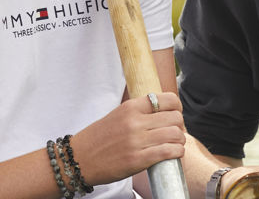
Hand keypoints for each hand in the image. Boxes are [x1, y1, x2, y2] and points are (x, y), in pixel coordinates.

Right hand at [69, 92, 186, 184]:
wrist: (79, 159)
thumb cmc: (99, 139)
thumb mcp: (118, 116)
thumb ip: (139, 112)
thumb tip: (164, 112)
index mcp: (130, 107)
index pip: (168, 99)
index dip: (177, 108)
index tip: (175, 115)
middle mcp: (135, 122)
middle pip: (175, 118)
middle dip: (180, 126)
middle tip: (175, 133)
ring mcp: (136, 141)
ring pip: (175, 134)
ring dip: (180, 141)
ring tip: (175, 145)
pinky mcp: (138, 159)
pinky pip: (168, 152)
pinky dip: (177, 153)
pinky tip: (174, 154)